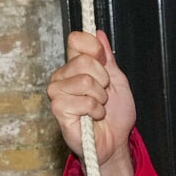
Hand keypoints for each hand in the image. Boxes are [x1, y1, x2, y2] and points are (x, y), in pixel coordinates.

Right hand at [47, 30, 135, 175]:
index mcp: (76, 66)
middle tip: (104, 94)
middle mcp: (63, 76)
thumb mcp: (117, 81)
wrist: (115, 142)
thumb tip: (99, 34)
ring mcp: (58, 92)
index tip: (104, 61)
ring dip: (100, 97)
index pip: (76, 40)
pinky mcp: (58, 109)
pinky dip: (95, 110)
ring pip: (84, 80)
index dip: (93, 47)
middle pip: (83, 60)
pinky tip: (92, 117)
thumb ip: (107, 58)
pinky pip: (83, 100)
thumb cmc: (115, 115)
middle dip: (103, 79)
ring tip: (99, 107)